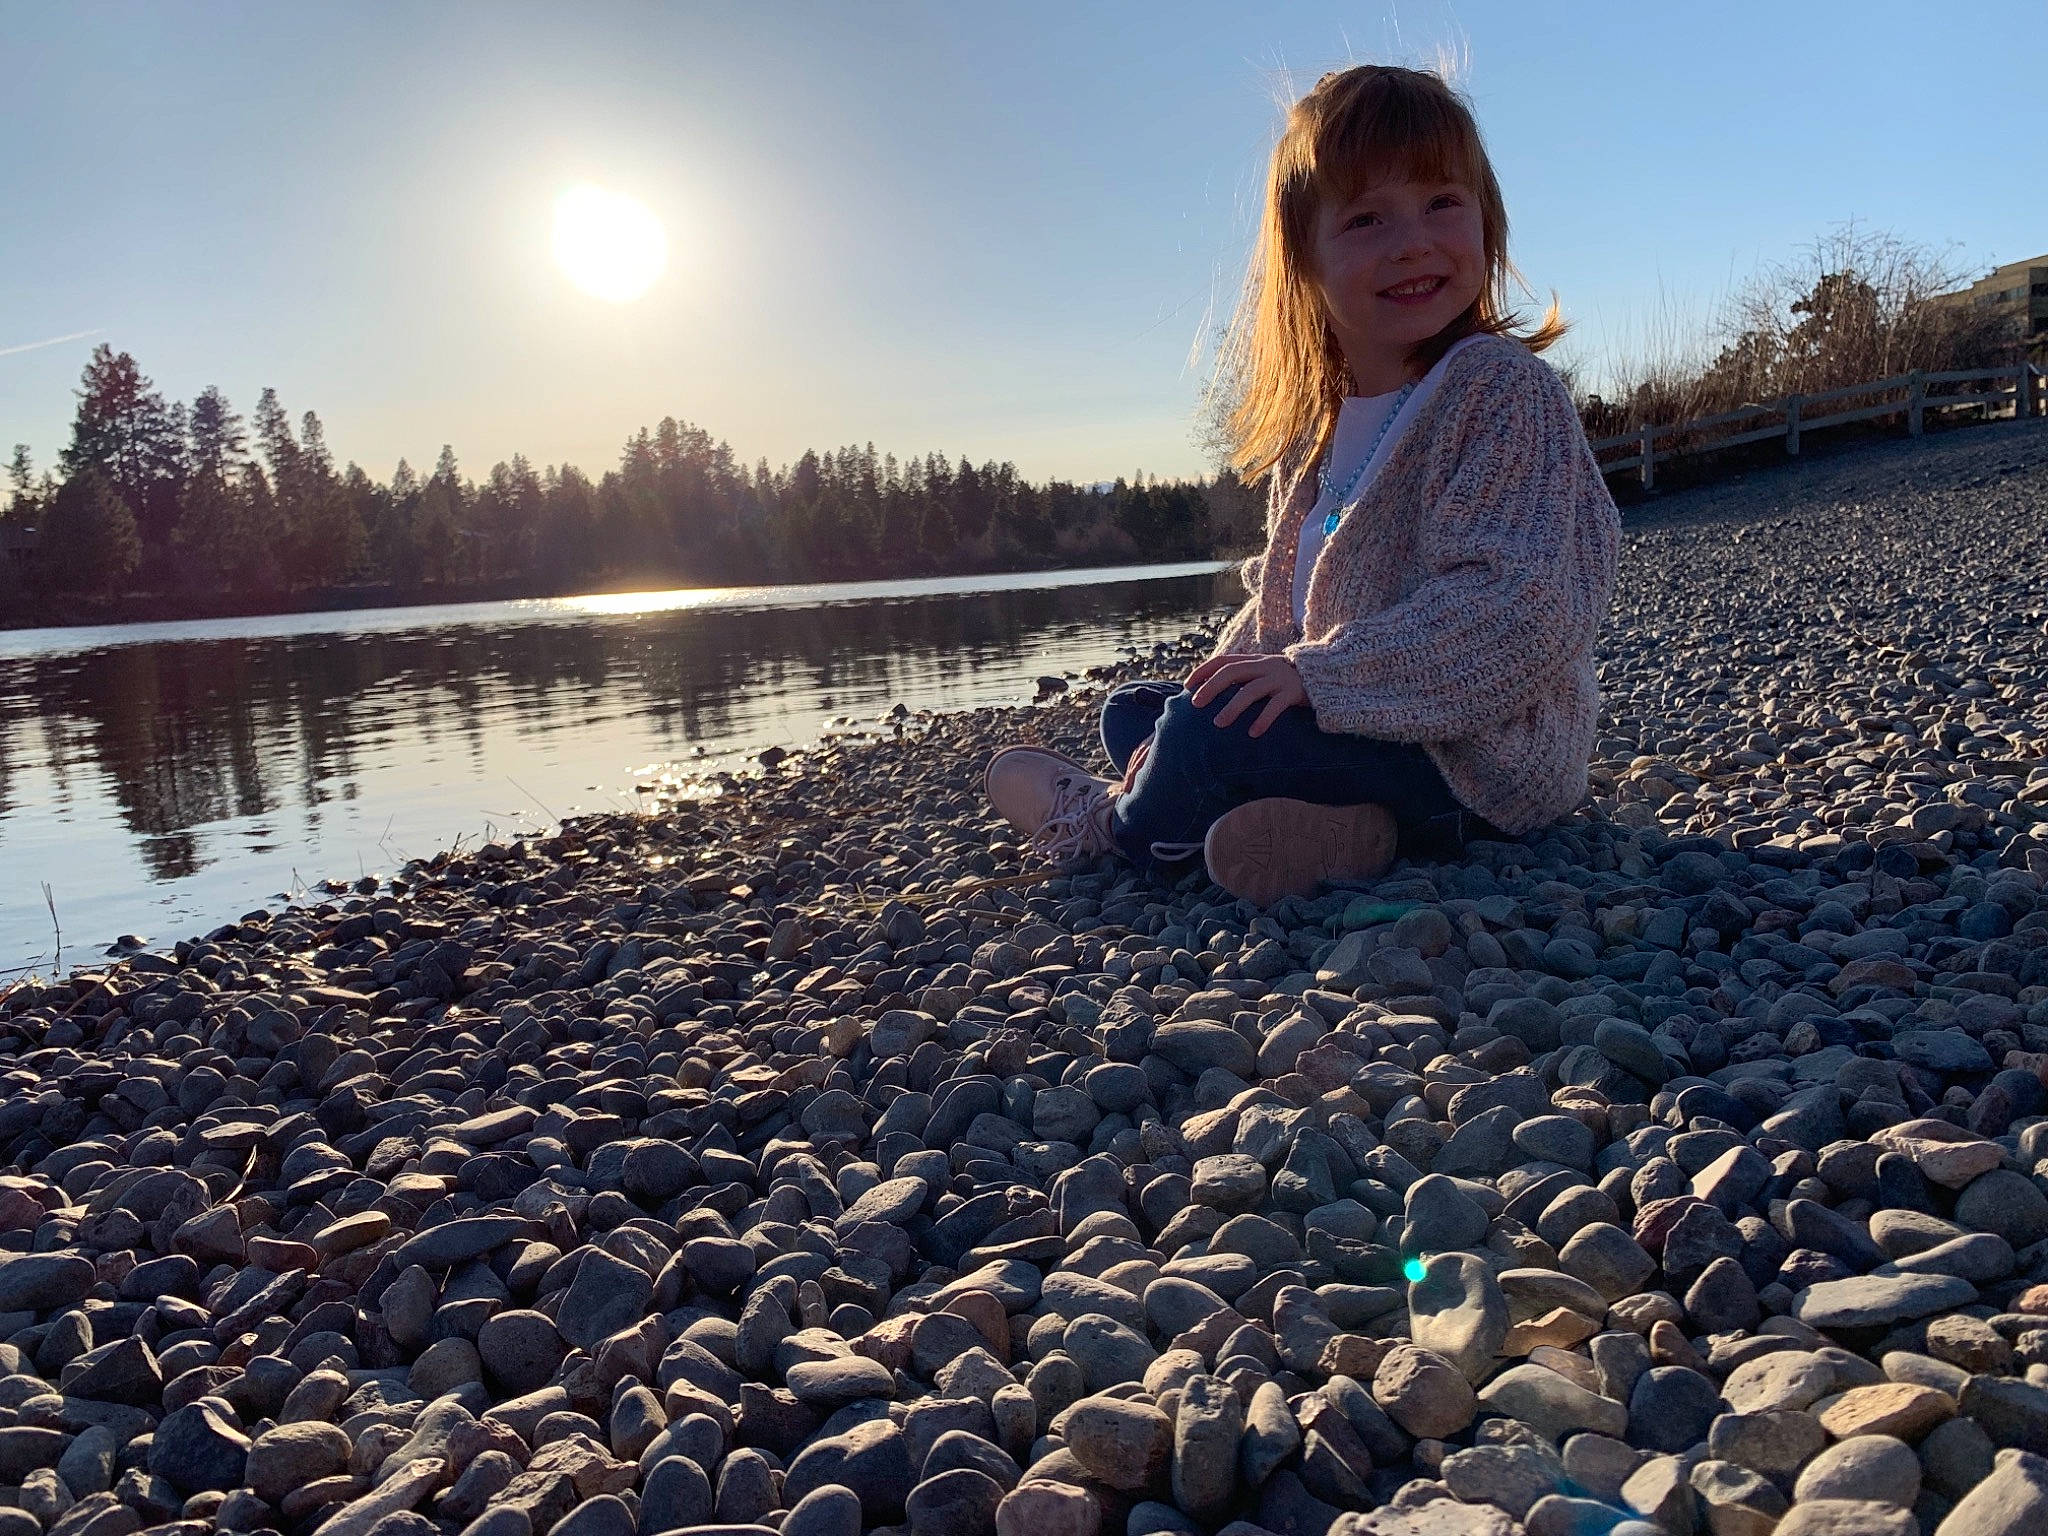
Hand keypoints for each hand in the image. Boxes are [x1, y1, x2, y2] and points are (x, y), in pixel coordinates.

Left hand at [1185, 653, 1307, 737]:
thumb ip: (1246, 679)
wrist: (1328, 676)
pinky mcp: (1295, 693)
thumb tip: (1216, 693)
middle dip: (1211, 687)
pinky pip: (1276, 706)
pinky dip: (1263, 719)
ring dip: (1233, 707)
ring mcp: (1280, 678)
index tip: (1187, 685)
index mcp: (1256, 660)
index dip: (1204, 670)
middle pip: (1233, 672)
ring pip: (1252, 690)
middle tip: (1195, 704)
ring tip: (1219, 723)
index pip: (1224, 660)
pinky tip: (1253, 733)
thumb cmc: (1289, 681)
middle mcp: (1266, 666)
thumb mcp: (1266, 674)